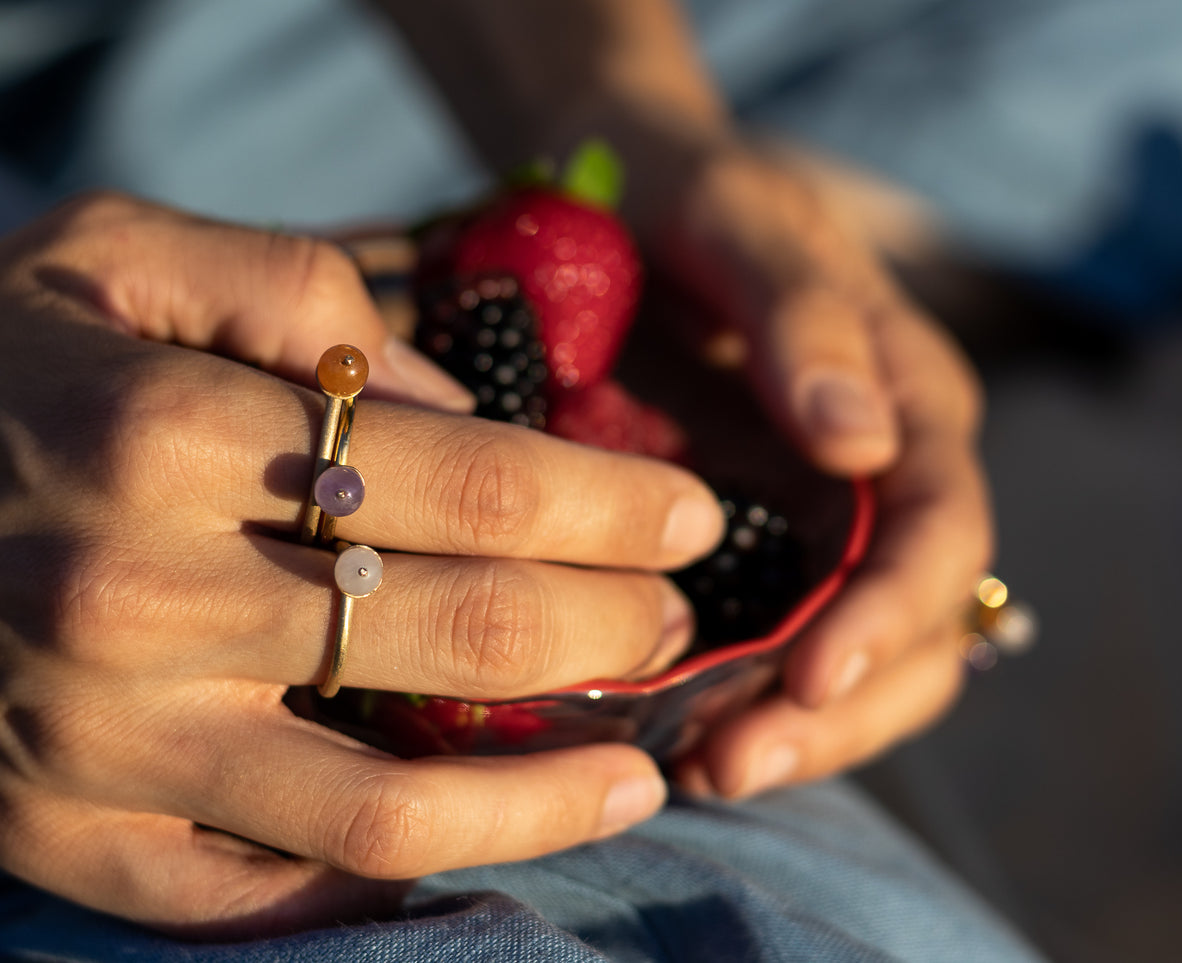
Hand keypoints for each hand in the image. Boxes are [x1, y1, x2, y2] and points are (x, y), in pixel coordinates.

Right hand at [0, 193, 723, 935]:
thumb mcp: (116, 255)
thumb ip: (294, 290)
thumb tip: (454, 397)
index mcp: (166, 434)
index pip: (472, 478)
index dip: (611, 502)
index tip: (690, 515)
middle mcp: (136, 599)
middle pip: (460, 627)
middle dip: (610, 625)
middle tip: (677, 618)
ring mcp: (100, 743)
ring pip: (388, 810)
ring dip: (550, 796)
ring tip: (646, 776)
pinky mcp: (69, 843)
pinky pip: (266, 897)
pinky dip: (398, 877)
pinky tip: (489, 841)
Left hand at [642, 148, 993, 797]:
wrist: (619, 186)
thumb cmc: (684, 189)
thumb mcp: (740, 223)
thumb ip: (805, 319)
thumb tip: (864, 445)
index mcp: (912, 403)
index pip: (941, 536)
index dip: (892, 616)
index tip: (811, 675)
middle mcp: (885, 481)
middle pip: (919, 632)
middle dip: (842, 710)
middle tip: (735, 764)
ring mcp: (822, 527)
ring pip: (859, 666)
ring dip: (798, 733)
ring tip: (704, 771)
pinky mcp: (755, 554)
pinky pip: (773, 651)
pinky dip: (740, 706)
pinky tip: (673, 738)